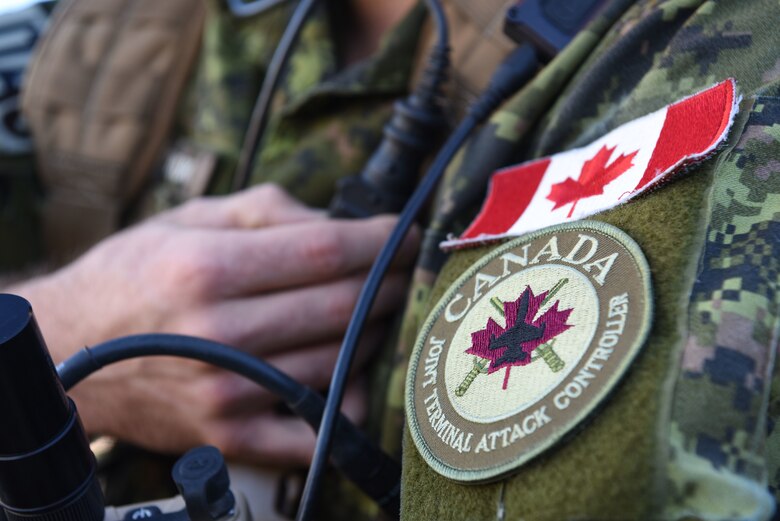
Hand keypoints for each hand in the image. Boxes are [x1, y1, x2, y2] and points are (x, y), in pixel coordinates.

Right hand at [10, 184, 417, 464]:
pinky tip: (353, 371)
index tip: (405, 233)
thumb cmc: (134, 277)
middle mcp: (219, 334)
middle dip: (390, 283)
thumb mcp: (189, 219)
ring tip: (377, 310)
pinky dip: (350, 400)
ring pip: (341, 361)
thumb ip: (269, 209)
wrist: (76, 350)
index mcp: (207, 269)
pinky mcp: (230, 435)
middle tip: (405, 270)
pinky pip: (318, 427)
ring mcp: (227, 391)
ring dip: (376, 332)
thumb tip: (339, 221)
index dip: (381, 241)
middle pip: (343, 306)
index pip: (326, 251)